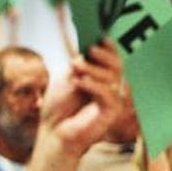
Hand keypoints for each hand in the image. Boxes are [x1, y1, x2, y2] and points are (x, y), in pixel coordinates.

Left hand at [41, 40, 124, 156]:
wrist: (53, 133)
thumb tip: (89, 50)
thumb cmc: (58, 109)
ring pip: (113, 77)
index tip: (101, 37)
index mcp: (100, 78)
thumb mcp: (67, 78)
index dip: (110, 48)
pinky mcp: (111, 113)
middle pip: (117, 66)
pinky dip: (94, 85)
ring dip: (93, 69)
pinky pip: (109, 94)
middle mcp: (109, 88)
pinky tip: (79, 83)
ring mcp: (112, 100)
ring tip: (75, 68)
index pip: (112, 59)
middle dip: (104, 55)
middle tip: (89, 50)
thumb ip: (81, 65)